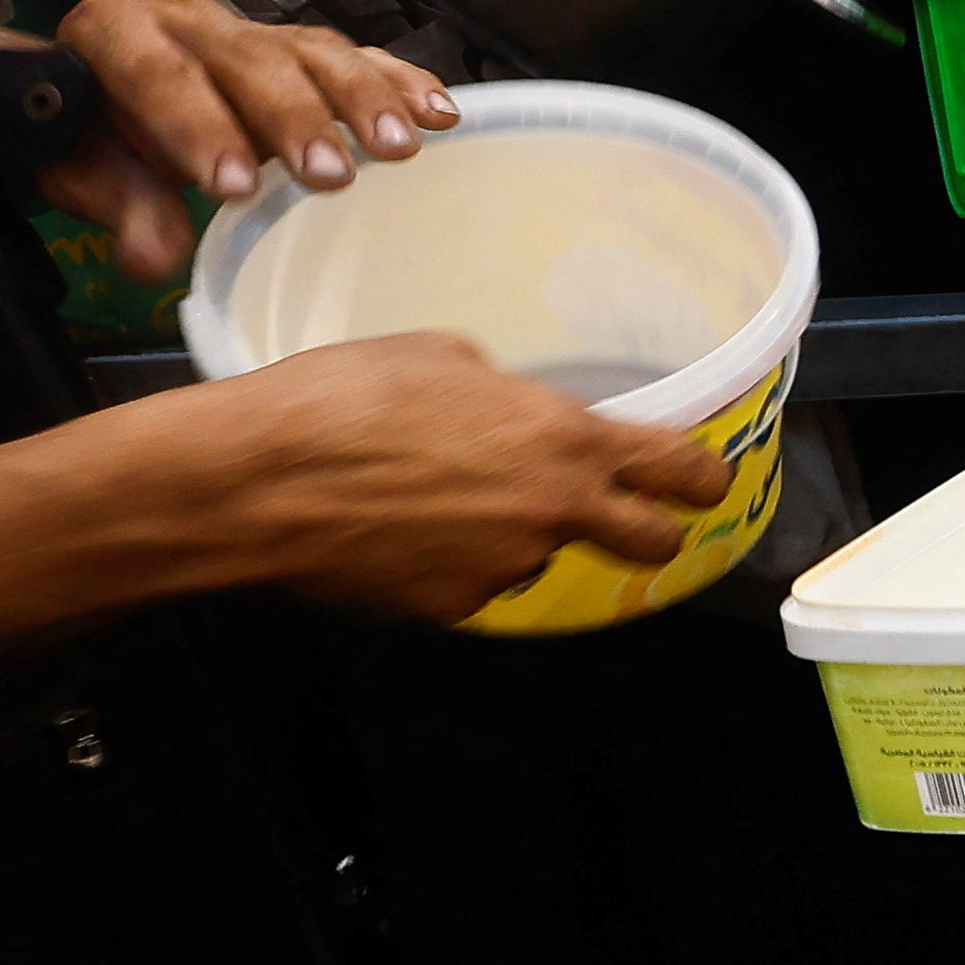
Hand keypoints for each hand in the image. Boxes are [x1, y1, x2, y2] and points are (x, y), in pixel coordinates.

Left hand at [33, 0, 456, 278]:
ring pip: (314, 51)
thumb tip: (151, 259)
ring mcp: (255, 27)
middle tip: (332, 175)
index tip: (236, 187)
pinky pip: (359, 55)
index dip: (198, 126)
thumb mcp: (91, 175)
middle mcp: (190, 18)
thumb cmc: (98, 139)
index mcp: (117, 34)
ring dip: (362, 99)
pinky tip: (439, 114)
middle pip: (251, 58)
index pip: (157, 72)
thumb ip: (123, 207)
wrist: (107, 102)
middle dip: (295, 117)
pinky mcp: (304, 47)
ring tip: (398, 148)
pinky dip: (401, 82)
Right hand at [187, 332, 734, 617]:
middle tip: (621, 513)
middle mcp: (553, 513)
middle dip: (648, 530)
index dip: (705, 477)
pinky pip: (470, 582)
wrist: (256, 479)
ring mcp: (504, 569)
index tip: (708, 480)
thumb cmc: (342, 396)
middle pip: (651, 543)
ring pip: (537, 556)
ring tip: (434, 498)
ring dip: (513, 535)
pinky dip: (448, 562)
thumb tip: (508, 407)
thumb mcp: (442, 355)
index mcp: (565, 441)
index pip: (680, 470)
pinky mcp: (450, 608)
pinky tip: (394, 529)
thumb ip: (502, 392)